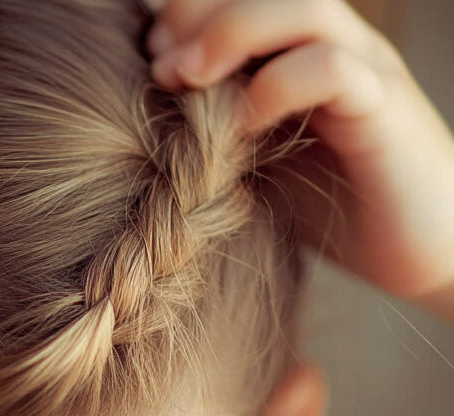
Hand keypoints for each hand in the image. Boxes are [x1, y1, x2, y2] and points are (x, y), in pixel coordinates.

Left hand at [146, 0, 453, 306]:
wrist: (417, 252)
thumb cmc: (326, 204)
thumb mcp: (249, 159)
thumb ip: (207, 126)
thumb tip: (137, 111)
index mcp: (296, 49)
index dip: (185, 10)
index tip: (145, 59)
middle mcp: (333, 44)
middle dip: (197, 12)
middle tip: (158, 65)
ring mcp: (363, 70)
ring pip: (303, 8)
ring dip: (230, 34)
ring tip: (182, 80)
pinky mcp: (384, 110)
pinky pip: (332, 68)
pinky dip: (275, 89)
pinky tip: (239, 130)